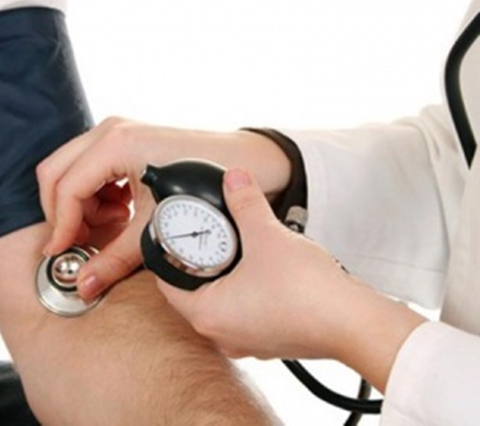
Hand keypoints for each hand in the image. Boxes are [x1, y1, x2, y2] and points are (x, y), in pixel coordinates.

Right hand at [36, 117, 291, 299]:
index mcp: (116, 144)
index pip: (66, 188)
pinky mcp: (128, 141)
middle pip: (56, 173)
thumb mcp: (155, 227)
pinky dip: (97, 196)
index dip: (61, 226)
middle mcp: (112, 131)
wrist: (250, 164)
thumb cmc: (209, 187)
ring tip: (110, 230)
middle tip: (77, 244)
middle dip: (63, 212)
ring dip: (81, 205)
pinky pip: (92, 169)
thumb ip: (115, 258)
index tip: (61, 254)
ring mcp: (119, 132)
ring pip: (72, 171)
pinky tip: (120, 215)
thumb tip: (84, 284)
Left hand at [158, 168, 425, 391]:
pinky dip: (250, 291)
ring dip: (227, 277)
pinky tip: (266, 272)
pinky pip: (249, 312)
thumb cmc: (306, 292)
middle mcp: (222, 334)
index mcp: (207, 315)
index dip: (167, 257)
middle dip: (201, 263)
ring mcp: (248, 341)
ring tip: (239, 250)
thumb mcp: (267, 235)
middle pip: (194, 293)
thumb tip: (235, 179)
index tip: (176, 236)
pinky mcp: (271, 340)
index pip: (167, 284)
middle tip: (208, 237)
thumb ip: (245, 203)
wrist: (354, 324)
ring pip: (224, 303)